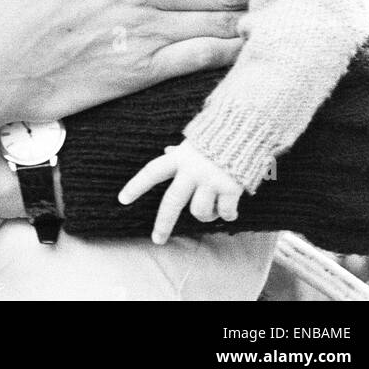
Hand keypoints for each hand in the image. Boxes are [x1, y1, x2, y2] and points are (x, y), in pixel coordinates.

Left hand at [118, 139, 243, 243]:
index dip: (136, 186)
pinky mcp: (230, 188)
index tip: (122, 200)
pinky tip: (231, 209)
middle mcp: (192, 170)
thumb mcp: (194, 142)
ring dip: (206, 215)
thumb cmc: (217, 136)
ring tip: (213, 208)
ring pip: (199, 212)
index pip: (152, 172)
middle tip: (157, 240)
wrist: (246, 128)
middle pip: (172, 202)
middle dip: (163, 224)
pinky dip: (228, 215)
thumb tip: (166, 151)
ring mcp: (211, 179)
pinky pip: (224, 213)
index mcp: (180, 157)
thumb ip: (180, 152)